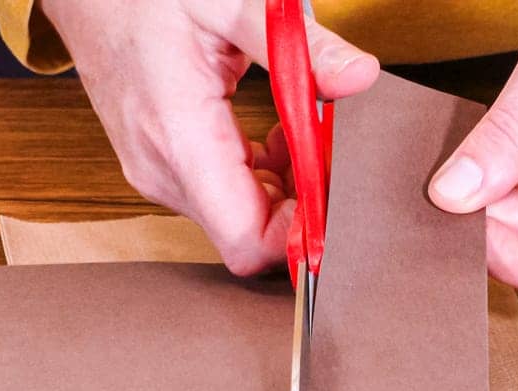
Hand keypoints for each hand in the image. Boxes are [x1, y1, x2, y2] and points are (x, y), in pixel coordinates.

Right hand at [40, 0, 378, 274]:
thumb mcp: (230, 4)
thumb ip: (298, 45)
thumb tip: (359, 76)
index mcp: (179, 140)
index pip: (246, 241)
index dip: (299, 234)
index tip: (333, 193)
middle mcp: (164, 172)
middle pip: (250, 232)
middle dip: (300, 202)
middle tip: (330, 150)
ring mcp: (159, 173)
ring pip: (241, 218)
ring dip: (284, 187)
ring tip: (302, 132)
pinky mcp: (163, 166)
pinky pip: (225, 196)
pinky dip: (262, 176)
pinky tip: (276, 134)